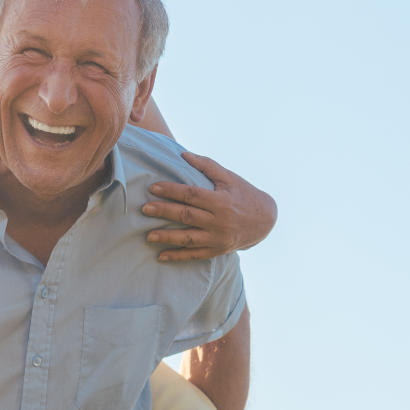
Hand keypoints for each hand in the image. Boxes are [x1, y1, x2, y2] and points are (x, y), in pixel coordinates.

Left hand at [142, 152, 276, 261]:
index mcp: (221, 201)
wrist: (265, 220)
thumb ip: (207, 165)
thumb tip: (183, 154)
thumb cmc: (243, 194)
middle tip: (144, 209)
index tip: (153, 188)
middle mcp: (219, 221)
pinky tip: (161, 256)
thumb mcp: (229, 178)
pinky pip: (195, 255)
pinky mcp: (217, 250)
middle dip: (164, 212)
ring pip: (188, 238)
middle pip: (186, 216)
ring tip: (148, 235)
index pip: (191, 195)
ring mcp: (218, 238)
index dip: (171, 191)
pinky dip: (178, 256)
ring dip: (167, 237)